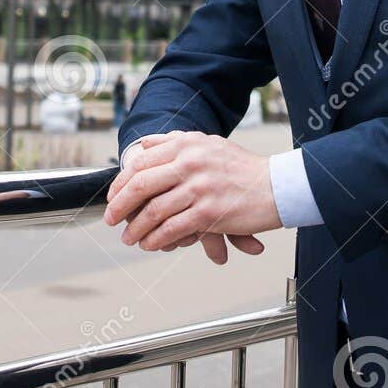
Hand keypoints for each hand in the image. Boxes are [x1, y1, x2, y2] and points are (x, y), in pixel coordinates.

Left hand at [104, 131, 281, 254]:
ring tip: (129, 238)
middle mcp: (190, 162)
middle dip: (120, 206)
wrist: (277, 185)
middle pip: (141, 184)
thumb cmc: (243, 168)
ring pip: (154, 211)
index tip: (113, 197)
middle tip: (111, 219)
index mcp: (187, 144)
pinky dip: (156, 239)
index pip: (141, 162)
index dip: (121, 182)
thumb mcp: (208, 144)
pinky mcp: (209, 213)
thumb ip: (175, 142)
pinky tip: (150, 244)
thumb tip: (144, 146)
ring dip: (136, 229)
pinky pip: (172, 229)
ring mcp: (199, 188)